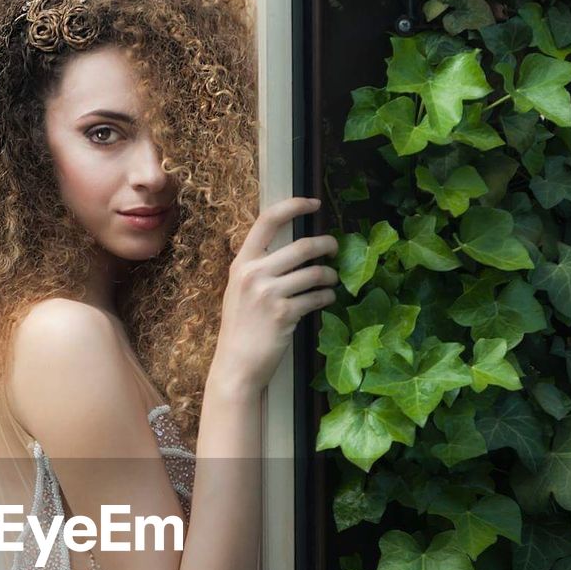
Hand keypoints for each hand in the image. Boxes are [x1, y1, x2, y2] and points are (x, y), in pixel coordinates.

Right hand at [212, 196, 338, 391]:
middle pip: (302, 246)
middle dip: (326, 244)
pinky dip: (326, 296)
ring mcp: (268, 294)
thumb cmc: (240, 329)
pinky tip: (327, 299)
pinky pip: (316, 297)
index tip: (314, 203)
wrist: (235, 365)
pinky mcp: (284, 314)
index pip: (267, 220)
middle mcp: (253, 274)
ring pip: (314, 273)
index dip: (294, 206)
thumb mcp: (240, 291)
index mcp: (242, 263)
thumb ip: (259, 269)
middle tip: (335, 248)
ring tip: (332, 280)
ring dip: (330, 276)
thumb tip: (293, 250)